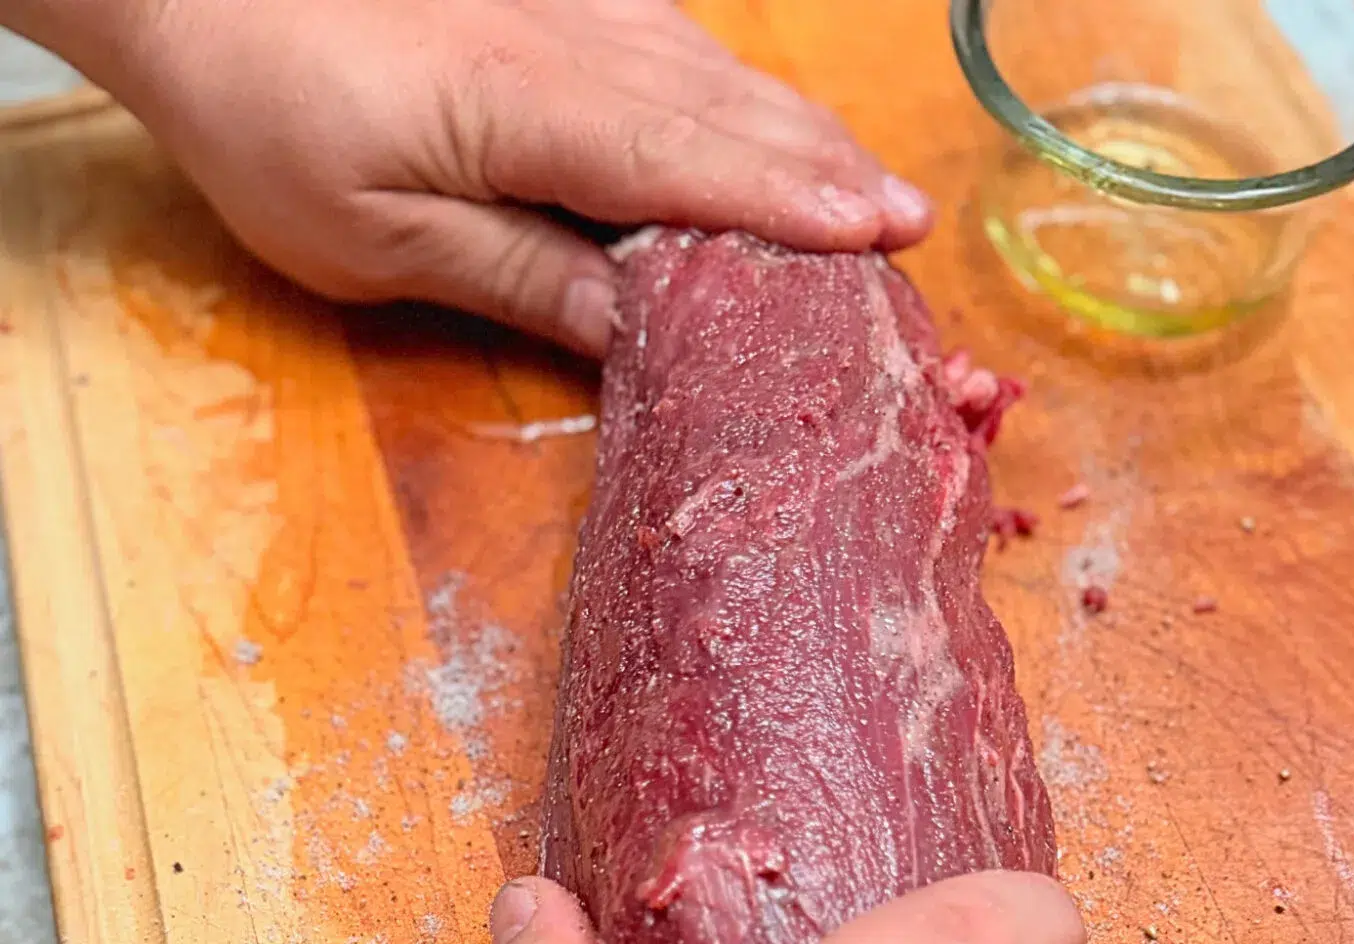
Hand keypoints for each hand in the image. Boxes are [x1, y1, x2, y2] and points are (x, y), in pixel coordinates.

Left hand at [75, 0, 933, 352]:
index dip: (789, 204)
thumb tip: (634, 328)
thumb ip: (516, 272)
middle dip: (827, 173)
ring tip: (872, 192)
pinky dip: (741, 97)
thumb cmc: (268, 118)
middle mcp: (569, 39)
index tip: (880, 237)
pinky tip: (775, 125)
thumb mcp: (375, 240)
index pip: (687, 160)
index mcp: (524, 105)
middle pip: (727, 110)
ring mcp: (569, 5)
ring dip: (799, 135)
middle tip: (911, 233)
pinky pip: (678, 44)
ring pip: (715, 71)